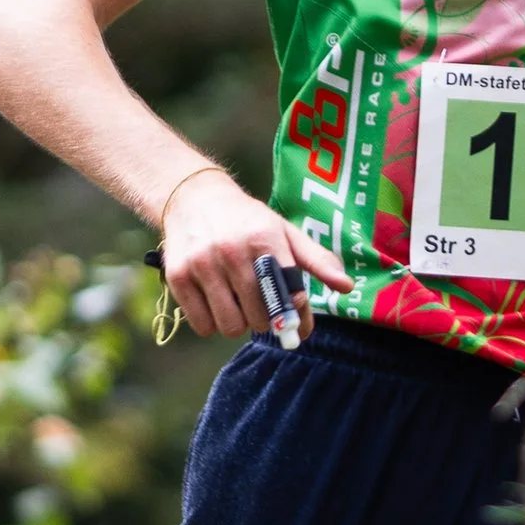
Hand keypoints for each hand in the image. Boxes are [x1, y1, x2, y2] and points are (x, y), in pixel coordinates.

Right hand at [159, 168, 351, 339]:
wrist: (192, 198)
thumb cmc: (247, 221)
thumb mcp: (284, 231)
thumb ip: (316, 260)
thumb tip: (346, 287)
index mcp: (265, 239)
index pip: (287, 296)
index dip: (293, 316)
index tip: (294, 324)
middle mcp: (233, 251)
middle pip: (260, 318)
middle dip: (265, 319)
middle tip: (261, 304)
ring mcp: (202, 264)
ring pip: (230, 326)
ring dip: (238, 323)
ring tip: (237, 303)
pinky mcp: (178, 277)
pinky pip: (203, 326)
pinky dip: (212, 323)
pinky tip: (215, 302)